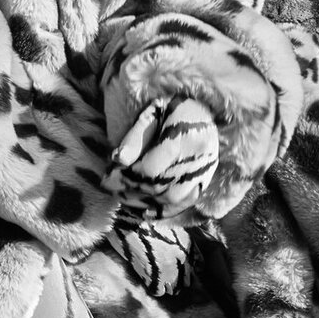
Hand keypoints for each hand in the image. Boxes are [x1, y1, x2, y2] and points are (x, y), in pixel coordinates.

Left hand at [106, 94, 221, 221]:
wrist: (207, 105)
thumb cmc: (173, 106)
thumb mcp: (151, 112)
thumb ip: (134, 137)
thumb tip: (117, 160)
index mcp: (183, 137)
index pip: (150, 170)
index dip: (128, 176)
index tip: (110, 175)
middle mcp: (198, 157)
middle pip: (160, 186)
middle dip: (132, 189)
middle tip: (112, 188)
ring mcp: (206, 170)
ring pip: (173, 198)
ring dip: (146, 201)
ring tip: (125, 197)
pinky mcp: (208, 177)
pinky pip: (187, 201)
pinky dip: (166, 210)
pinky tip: (146, 211)